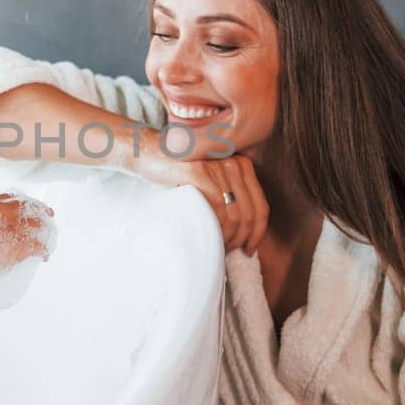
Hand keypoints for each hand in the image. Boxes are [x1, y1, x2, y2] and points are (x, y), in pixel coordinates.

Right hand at [0, 192, 53, 268]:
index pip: (11, 197)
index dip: (22, 200)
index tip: (29, 203)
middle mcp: (3, 213)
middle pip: (29, 206)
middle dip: (41, 209)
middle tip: (50, 213)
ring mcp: (13, 229)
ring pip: (37, 224)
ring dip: (45, 229)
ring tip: (49, 236)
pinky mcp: (22, 246)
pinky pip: (38, 246)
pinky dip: (44, 251)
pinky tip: (45, 256)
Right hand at [131, 149, 268, 254]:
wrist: (144, 153)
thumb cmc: (175, 174)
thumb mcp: (210, 181)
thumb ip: (229, 196)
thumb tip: (245, 233)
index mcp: (241, 164)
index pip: (261, 206)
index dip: (258, 233)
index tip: (249, 249)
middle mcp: (233, 162)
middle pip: (251, 213)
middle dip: (243, 239)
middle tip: (229, 252)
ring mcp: (217, 166)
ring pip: (236, 215)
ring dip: (228, 238)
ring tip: (216, 247)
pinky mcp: (199, 172)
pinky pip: (218, 209)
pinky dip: (216, 228)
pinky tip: (208, 236)